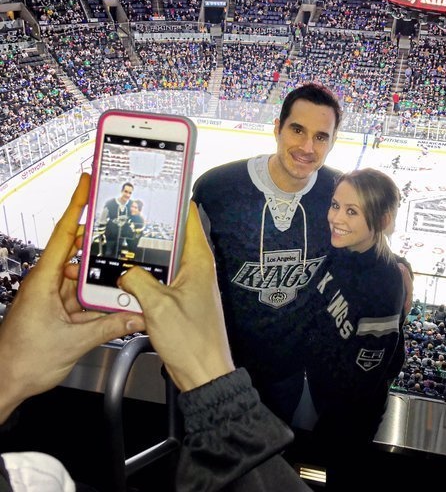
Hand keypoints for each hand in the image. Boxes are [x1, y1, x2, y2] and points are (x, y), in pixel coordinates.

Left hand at [0, 173, 144, 423]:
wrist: (5, 384)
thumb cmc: (22, 361)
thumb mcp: (74, 342)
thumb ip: (110, 326)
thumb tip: (137, 315)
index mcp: (43, 281)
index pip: (64, 234)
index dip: (77, 206)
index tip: (86, 184)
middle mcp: (46, 284)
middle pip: (78, 252)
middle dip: (100, 242)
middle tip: (120, 229)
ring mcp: (51, 298)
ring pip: (83, 277)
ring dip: (102, 277)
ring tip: (125, 274)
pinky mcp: (56, 311)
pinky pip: (82, 297)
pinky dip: (98, 298)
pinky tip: (115, 302)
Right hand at [118, 202, 233, 392]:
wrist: (204, 371)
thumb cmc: (193, 341)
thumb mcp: (157, 306)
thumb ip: (137, 281)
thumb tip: (125, 270)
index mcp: (199, 261)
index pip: (190, 219)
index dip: (177, 202)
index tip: (162, 190)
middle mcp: (197, 269)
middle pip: (174, 238)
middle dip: (153, 230)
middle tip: (133, 219)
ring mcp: (190, 284)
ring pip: (166, 261)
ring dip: (148, 258)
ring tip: (127, 250)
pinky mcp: (182, 299)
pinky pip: (163, 280)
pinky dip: (148, 278)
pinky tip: (132, 280)